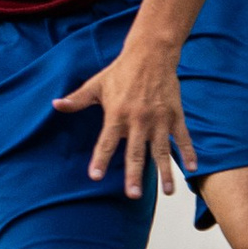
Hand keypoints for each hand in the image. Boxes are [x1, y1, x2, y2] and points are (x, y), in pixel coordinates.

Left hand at [55, 41, 191, 198]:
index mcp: (117, 115)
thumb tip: (56, 104)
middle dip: (134, 175)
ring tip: (169, 192)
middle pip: (135, 153)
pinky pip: (183, 137)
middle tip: (133, 194)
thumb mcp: (96, 84)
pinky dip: (189, 152)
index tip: (96, 176)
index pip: (106, 142)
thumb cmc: (121, 71)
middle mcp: (138, 120)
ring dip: (166, 172)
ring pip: (162, 151)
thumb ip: (77, 99)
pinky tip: (192, 169)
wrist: (151, 54)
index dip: (100, 159)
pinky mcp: (175, 115)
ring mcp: (158, 120)